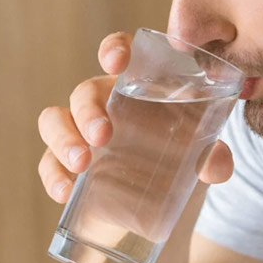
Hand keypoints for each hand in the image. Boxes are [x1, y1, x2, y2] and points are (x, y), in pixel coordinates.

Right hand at [36, 33, 233, 206]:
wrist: (156, 212)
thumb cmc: (177, 165)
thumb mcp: (200, 161)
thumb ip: (213, 158)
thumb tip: (216, 165)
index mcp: (135, 88)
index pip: (119, 54)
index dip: (114, 50)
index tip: (115, 62)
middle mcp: (103, 104)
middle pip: (83, 92)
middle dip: (88, 111)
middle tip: (103, 136)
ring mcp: (78, 134)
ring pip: (53, 120)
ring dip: (63, 138)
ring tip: (82, 164)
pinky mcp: (65, 166)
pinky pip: (47, 162)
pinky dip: (53, 175)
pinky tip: (66, 191)